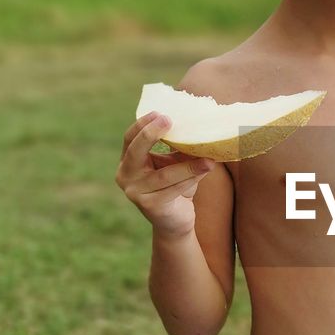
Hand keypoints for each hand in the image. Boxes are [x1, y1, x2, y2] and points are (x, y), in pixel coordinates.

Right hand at [115, 112, 219, 237]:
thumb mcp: (174, 163)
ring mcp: (135, 193)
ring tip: (208, 158)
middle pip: (135, 151)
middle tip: (169, 121)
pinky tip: (206, 170)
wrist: (175, 220)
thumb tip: (194, 126)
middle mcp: (125, 176)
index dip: (143, 124)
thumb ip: (177, 147)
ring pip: (164, 174)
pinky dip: (191, 179)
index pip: (129, 138)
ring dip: (188, 165)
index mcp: (128, 161)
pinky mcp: (150, 206)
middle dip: (151, 134)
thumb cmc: (175, 186)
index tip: (161, 113)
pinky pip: (173, 189)